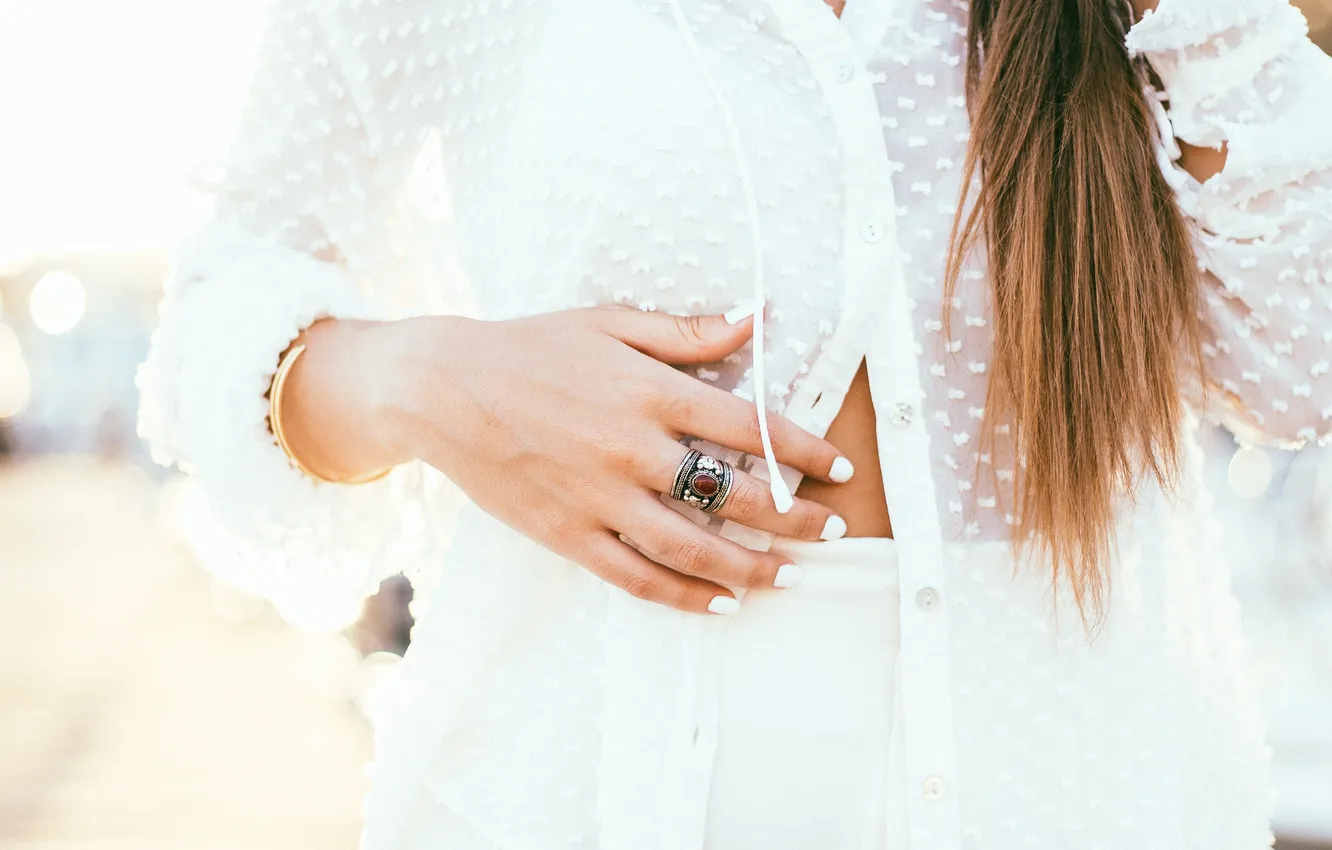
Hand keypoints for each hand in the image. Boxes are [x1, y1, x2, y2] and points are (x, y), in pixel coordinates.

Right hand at [359, 307, 853, 613]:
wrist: (441, 389)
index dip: (805, 451)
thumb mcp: (608, 323)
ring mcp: (600, 499)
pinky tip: (722, 604)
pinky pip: (638, 577)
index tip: (840, 469)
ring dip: (754, 568)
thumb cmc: (529, 348)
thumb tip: (754, 320)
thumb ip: (685, 333)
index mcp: (650, 392)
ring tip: (793, 577)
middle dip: (797, 519)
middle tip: (833, 530)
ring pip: (695, 548)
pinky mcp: (568, 535)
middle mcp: (633, 450)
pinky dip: (686, 596)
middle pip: (736, 496)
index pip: (751, 427)